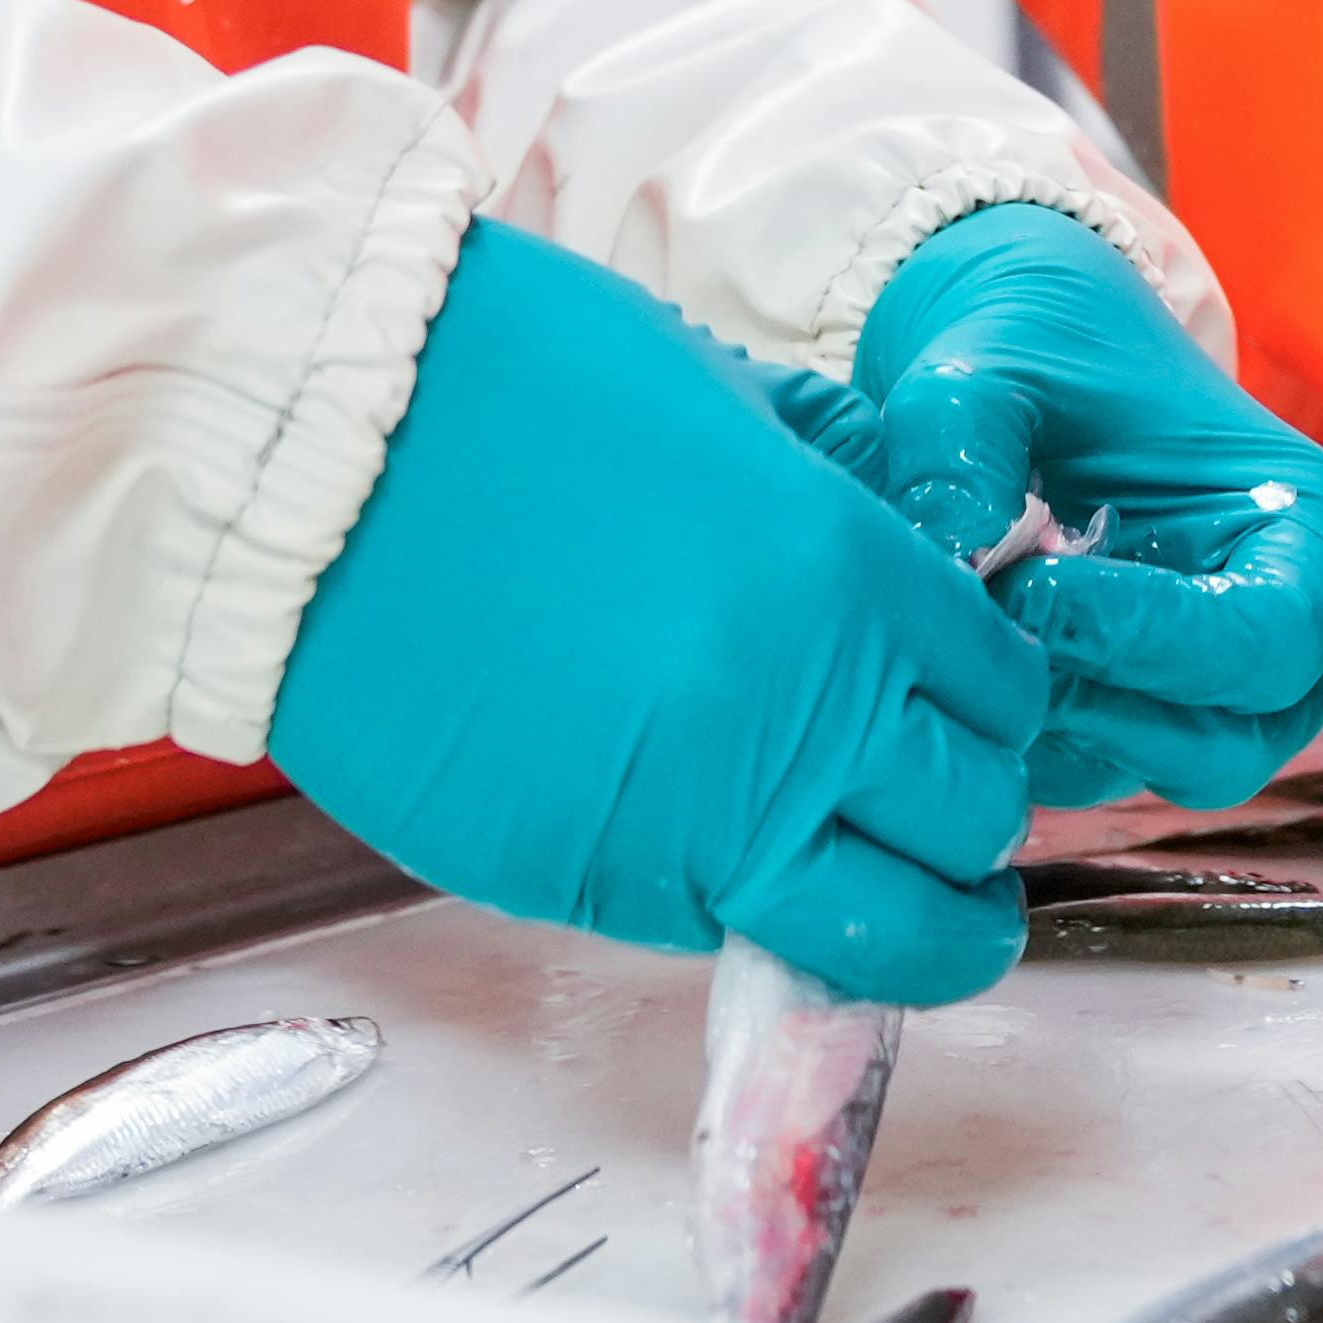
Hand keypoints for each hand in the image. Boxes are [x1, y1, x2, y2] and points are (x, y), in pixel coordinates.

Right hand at [269, 219, 1042, 995]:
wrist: (315, 460)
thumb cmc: (513, 387)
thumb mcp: (732, 399)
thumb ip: (846, 489)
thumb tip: (923, 551)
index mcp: (854, 579)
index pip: (1007, 693)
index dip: (995, 704)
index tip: (966, 705)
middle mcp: (801, 717)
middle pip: (971, 823)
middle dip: (967, 817)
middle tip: (936, 801)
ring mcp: (698, 823)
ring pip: (886, 935)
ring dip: (913, 924)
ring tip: (896, 898)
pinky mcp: (593, 886)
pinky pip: (728, 933)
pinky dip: (755, 914)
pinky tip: (735, 861)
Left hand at [840, 202, 1322, 809]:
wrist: (1016, 356)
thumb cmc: (1041, 345)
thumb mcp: (991, 366)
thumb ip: (961, 447)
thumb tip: (952, 550)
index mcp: (1309, 527)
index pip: (1268, 634)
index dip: (1150, 635)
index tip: (1026, 587)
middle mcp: (1287, 626)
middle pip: (1231, 740)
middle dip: (1104, 701)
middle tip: (994, 630)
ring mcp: (1217, 688)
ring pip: (1155, 772)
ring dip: (1056, 725)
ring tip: (969, 638)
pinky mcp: (1137, 722)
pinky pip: (1089, 773)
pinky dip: (1021, 736)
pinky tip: (960, 654)